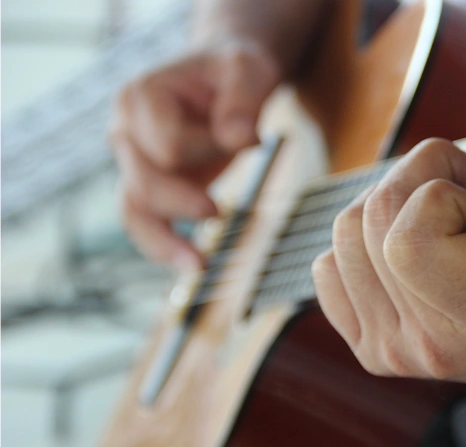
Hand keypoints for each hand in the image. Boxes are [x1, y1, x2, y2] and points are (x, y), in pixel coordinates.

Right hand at [111, 40, 280, 269]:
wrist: (226, 79)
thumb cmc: (234, 73)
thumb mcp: (248, 71)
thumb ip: (244, 101)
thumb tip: (240, 138)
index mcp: (141, 97)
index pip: (169, 144)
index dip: (209, 150)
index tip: (248, 137)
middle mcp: (125, 130)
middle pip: (143, 182)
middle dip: (181, 202)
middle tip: (218, 212)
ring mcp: (133, 161)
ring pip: (134, 212)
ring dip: (163, 243)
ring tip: (198, 265)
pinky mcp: (150, 185)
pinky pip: (145, 223)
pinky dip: (165, 247)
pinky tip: (192, 263)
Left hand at [312, 35, 465, 386]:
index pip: (409, 240)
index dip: (441, 191)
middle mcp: (434, 348)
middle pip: (369, 223)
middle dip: (420, 183)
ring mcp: (396, 354)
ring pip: (343, 235)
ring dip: (392, 206)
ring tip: (448, 221)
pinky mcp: (371, 350)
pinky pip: (327, 266)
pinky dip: (363, 241)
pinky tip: (414, 251)